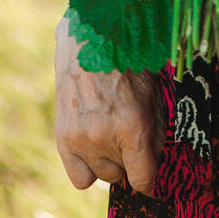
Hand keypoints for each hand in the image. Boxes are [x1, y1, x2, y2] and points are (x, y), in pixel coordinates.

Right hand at [54, 17, 164, 195]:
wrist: (92, 37)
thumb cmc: (128, 61)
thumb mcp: (153, 93)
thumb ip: (156, 133)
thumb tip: (155, 163)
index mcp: (131, 124)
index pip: (143, 179)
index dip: (151, 180)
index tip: (152, 176)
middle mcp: (102, 136)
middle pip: (122, 175)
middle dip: (130, 159)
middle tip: (131, 134)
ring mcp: (79, 138)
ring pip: (102, 175)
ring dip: (110, 160)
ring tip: (112, 133)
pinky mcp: (62, 136)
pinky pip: (79, 177)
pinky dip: (88, 166)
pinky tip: (94, 146)